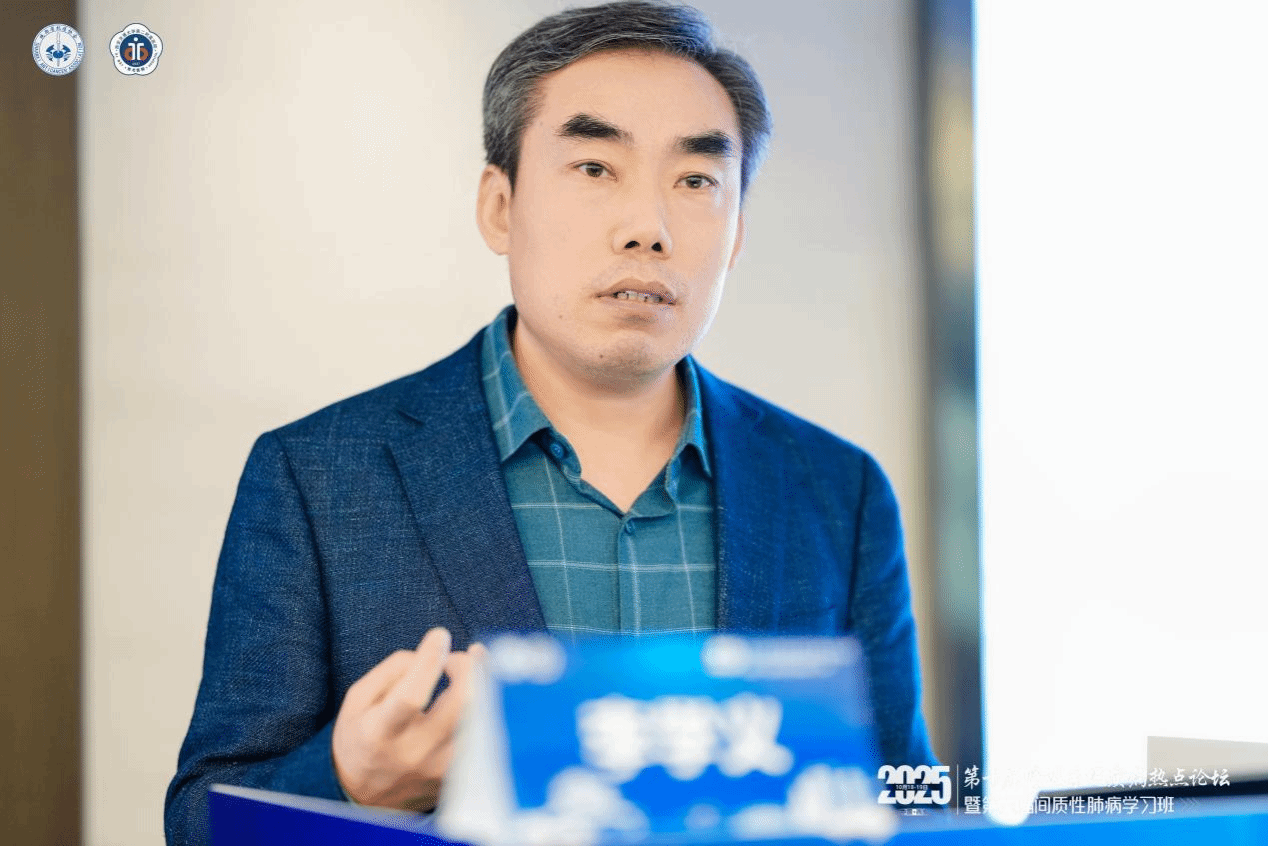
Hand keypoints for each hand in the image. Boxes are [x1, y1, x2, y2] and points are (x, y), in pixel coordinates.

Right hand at [331, 627, 481, 810]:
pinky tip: (483, 690)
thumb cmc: (360, 738)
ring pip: (481, 721)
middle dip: (467, 668)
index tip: (439, 636)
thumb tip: (432, 653)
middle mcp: (413, 753)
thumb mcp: (358, 700)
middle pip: (461, 705)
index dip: (429, 661)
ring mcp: (439, 768)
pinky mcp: (457, 774)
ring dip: (485, 685)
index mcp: (380, 733)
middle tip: (456, 658)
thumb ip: (393, 670)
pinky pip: (483, 736)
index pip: (411, 696)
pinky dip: (486, 708)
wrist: (364, 796)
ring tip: (477, 665)